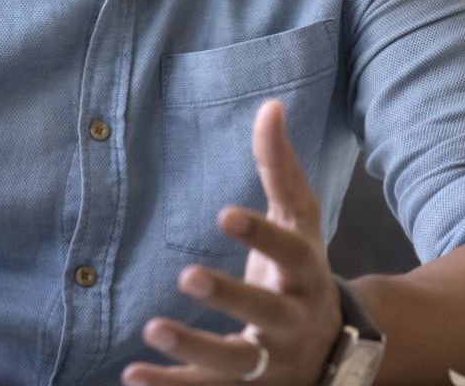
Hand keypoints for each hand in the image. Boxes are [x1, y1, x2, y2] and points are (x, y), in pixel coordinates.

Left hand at [125, 100, 342, 384]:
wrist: (333, 354)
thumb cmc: (303, 274)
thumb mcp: (300, 222)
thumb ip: (280, 168)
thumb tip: (270, 106)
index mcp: (305, 277)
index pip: (289, 252)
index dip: (260, 234)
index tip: (224, 213)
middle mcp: (292, 323)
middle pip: (265, 313)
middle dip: (230, 296)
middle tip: (188, 275)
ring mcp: (269, 362)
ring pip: (234, 363)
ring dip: (194, 347)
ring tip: (152, 328)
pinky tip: (131, 375)